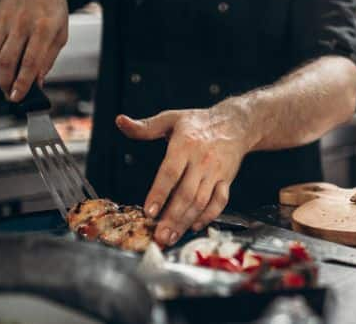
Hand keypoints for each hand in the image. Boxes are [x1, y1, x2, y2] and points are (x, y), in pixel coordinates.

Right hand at [0, 0, 67, 100]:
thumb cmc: (51, 11)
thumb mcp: (60, 34)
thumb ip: (48, 59)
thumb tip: (37, 83)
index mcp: (44, 28)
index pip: (30, 61)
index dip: (23, 82)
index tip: (17, 97)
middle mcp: (22, 23)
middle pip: (7, 59)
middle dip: (6, 82)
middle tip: (10, 94)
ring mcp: (5, 20)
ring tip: (5, 82)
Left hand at [115, 104, 251, 245]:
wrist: (235, 124)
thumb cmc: (199, 122)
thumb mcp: (171, 118)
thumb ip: (145, 126)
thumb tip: (120, 122)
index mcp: (185, 145)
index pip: (170, 172)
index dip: (160, 194)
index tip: (150, 212)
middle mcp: (202, 160)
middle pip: (187, 193)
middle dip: (172, 217)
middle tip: (159, 236)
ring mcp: (215, 172)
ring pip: (201, 201)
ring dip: (186, 221)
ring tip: (171, 237)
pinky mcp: (226, 180)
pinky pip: (219, 202)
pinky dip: (208, 216)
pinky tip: (194, 226)